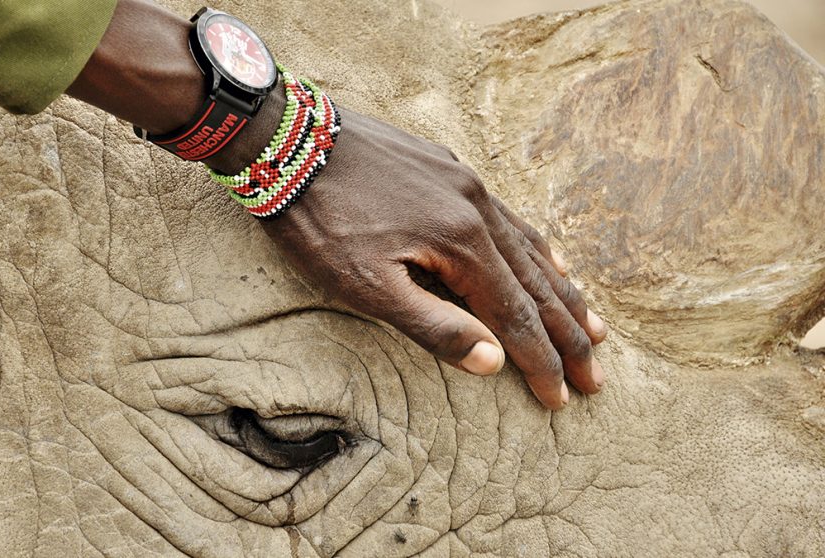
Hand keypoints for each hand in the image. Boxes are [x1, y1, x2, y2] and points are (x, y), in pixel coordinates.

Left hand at [261, 108, 608, 408]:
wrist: (287, 140)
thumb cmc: (319, 220)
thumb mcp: (364, 285)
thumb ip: (433, 325)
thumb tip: (495, 362)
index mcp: (460, 243)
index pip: (514, 317)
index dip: (540, 362)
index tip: (562, 398)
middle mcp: (477, 209)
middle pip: (535, 286)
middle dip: (567, 336)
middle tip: (595, 377)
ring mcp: (466, 184)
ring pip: (529, 250)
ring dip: (562, 294)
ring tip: (593, 326)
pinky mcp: (449, 170)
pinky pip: (509, 217)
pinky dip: (536, 248)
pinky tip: (551, 258)